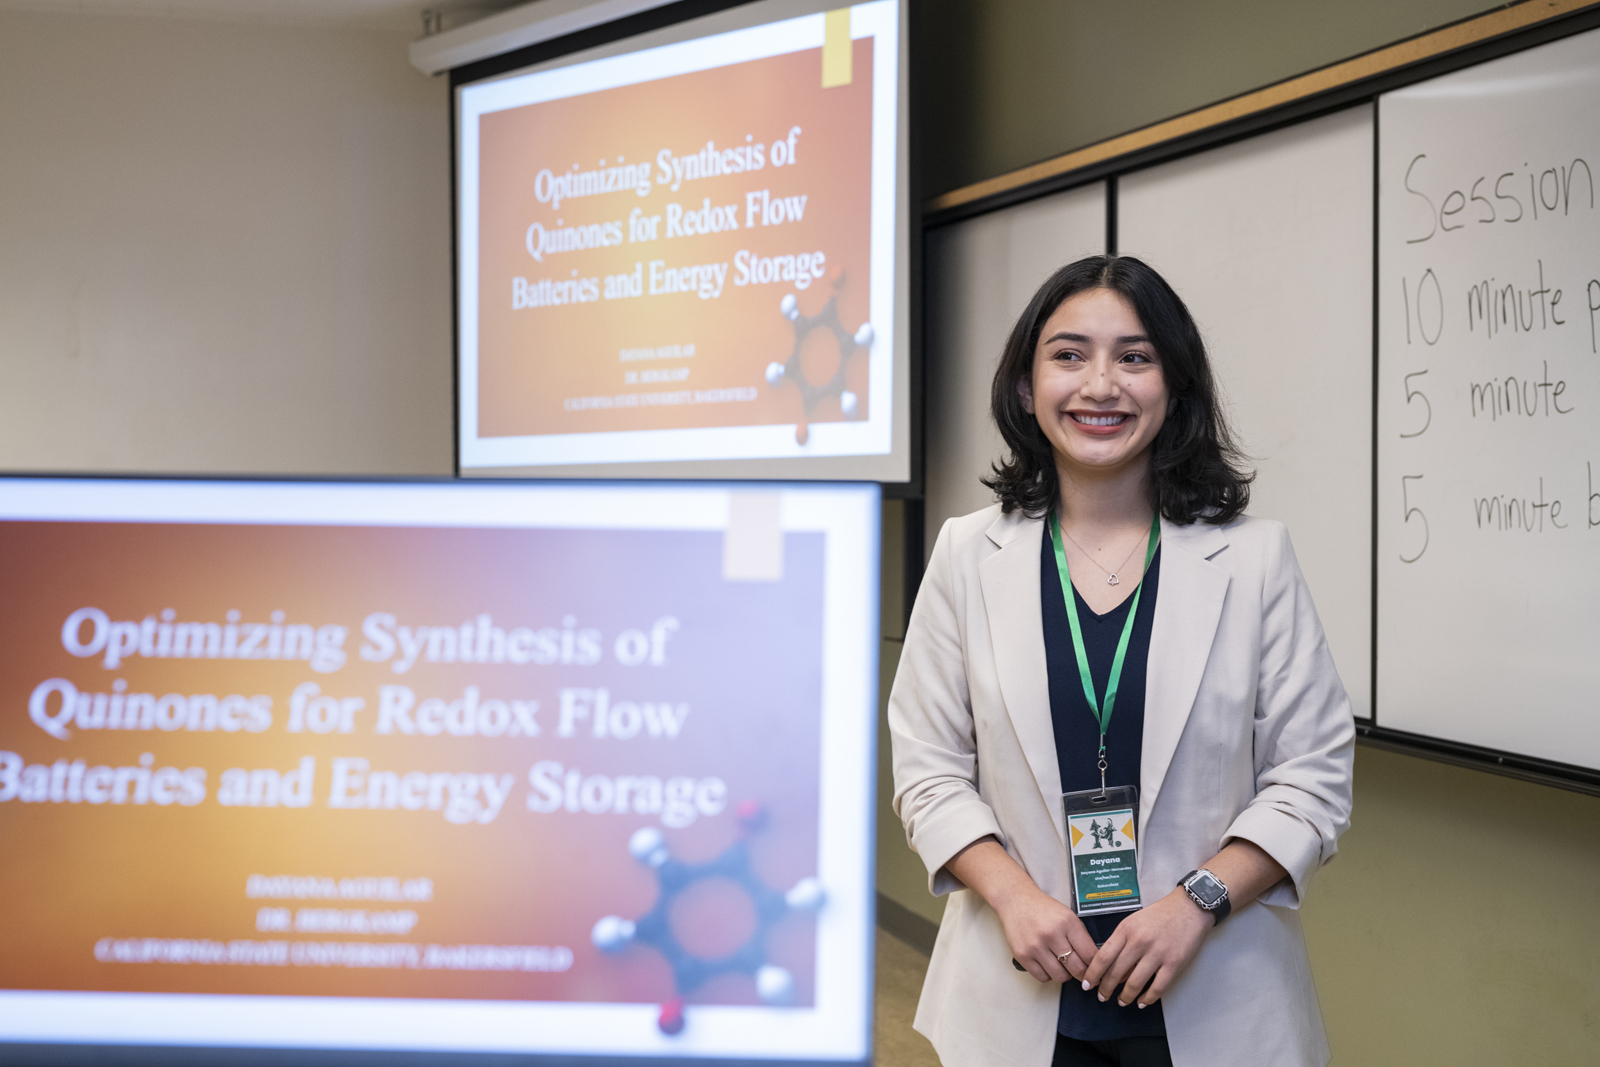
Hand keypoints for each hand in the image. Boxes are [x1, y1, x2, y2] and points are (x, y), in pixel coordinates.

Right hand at [994, 883, 1097, 984]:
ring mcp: (1035, 946)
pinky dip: (1048, 975)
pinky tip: (1047, 964)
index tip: (1098, 972)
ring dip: (1064, 974)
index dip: (1096, 967)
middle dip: (1083, 974)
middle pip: (1076, 968)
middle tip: (1083, 974)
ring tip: (1062, 965)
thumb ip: (1081, 938)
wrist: (1016, 901)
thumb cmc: (1044, 909)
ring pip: (1060, 976)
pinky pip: (1042, 977)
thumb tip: (1093, 963)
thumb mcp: (1068, 916)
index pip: (1089, 954)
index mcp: (1067, 922)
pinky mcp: (1022, 955)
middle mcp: (1051, 934)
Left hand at [1080, 888, 1209, 1006]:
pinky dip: (1147, 999)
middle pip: (1116, 972)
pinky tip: (1142, 1002)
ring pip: (1135, 983)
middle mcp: (1139, 942)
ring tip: (1121, 1001)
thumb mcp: (1133, 921)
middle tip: (1102, 996)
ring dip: (1125, 996)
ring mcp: (1157, 954)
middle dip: (1106, 989)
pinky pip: (1157, 987)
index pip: (1103, 957)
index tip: (1087, 984)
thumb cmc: (1159, 915)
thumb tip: (1110, 967)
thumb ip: (1121, 942)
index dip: (1093, 974)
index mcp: (1126, 930)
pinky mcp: (1174, 963)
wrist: (1188, 908)